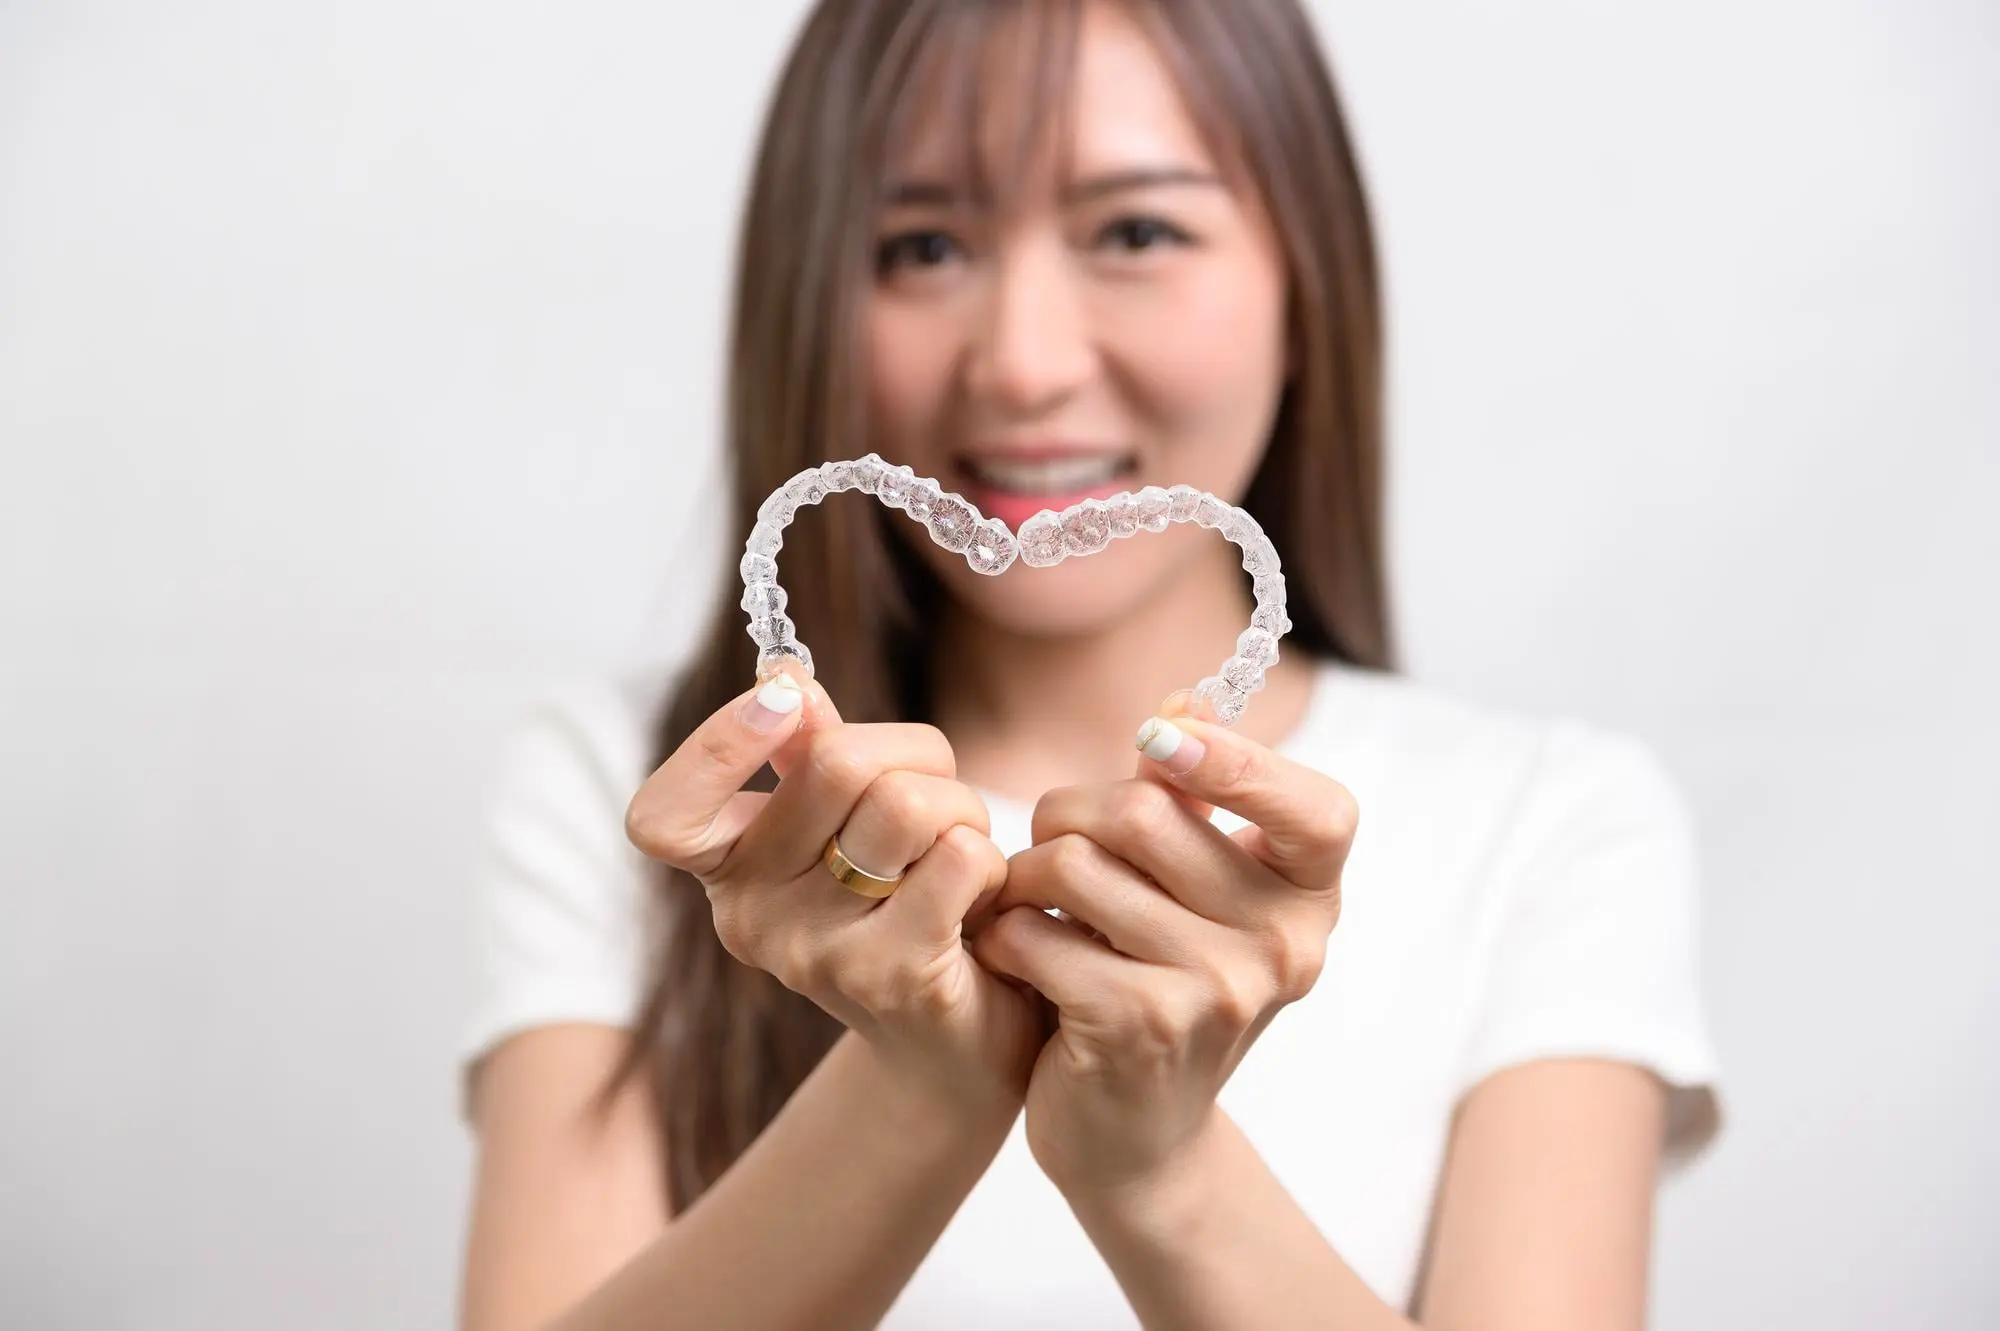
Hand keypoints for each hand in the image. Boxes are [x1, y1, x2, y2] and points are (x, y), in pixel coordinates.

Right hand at [625, 670, 1043, 1115]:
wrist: (951, 1049)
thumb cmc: (902, 911)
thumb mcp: (846, 827)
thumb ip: (811, 753)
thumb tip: (787, 677)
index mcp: (727, 869)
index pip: (664, 816)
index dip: (716, 743)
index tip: (787, 702)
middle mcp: (751, 917)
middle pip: (834, 762)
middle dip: (916, 757)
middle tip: (937, 802)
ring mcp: (817, 954)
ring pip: (906, 805)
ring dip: (960, 810)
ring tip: (959, 853)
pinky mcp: (893, 977)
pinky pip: (958, 859)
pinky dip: (989, 861)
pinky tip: (979, 901)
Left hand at [968, 712, 1355, 1194]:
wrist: (1135, 1137)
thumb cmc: (1158, 985)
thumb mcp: (1193, 894)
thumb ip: (1189, 799)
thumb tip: (1185, 697)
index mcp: (1311, 899)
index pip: (1317, 808)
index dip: (1237, 760)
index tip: (1158, 741)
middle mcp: (1283, 944)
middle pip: (1146, 812)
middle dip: (1068, 815)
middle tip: (1047, 850)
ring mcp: (1218, 990)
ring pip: (1075, 865)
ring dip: (1024, 878)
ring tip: (1026, 907)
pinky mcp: (1140, 1025)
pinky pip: (1038, 931)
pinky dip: (1006, 935)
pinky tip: (1015, 958)